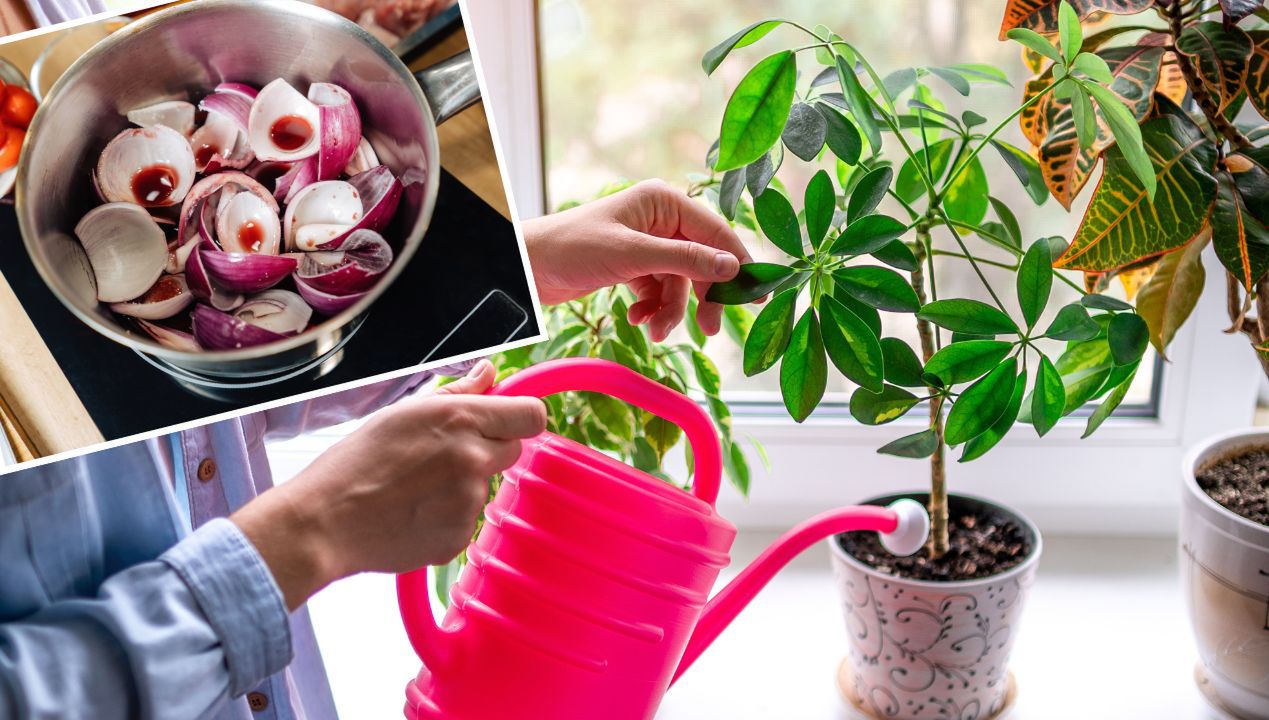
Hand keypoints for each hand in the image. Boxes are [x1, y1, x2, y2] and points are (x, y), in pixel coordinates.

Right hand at [232, 361, 545, 609]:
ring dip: (462, 485)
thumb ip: (458, 393)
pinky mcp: (458, 537)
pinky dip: (446, 517)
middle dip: (488, 450)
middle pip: (513, 450)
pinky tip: (411, 513)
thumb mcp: (405, 413)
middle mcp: (473, 459)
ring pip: (485, 487)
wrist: (324, 522)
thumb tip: (490, 372)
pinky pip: (466, 521)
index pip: (531, 415)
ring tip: (414, 488)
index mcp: (461, 420)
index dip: (519, 417)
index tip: (504, 422)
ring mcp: (468, 502)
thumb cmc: (355, 462)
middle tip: (443, 455)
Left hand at [525, 179, 751, 340]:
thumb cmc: (571, 249)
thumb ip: (684, 260)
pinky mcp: (632, 266)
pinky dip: (652, 309)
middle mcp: (659, 219)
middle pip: (702, 261)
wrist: (525, 269)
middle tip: (709, 330)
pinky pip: (659, 291)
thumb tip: (731, 267)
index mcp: (664, 202)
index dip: (738, 265)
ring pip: (680, 283)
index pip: (716, 233)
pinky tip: (636, 319)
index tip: (757, 297)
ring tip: (652, 331)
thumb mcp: (632, 255)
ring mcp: (646, 243)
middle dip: (702, 297)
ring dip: (670, 311)